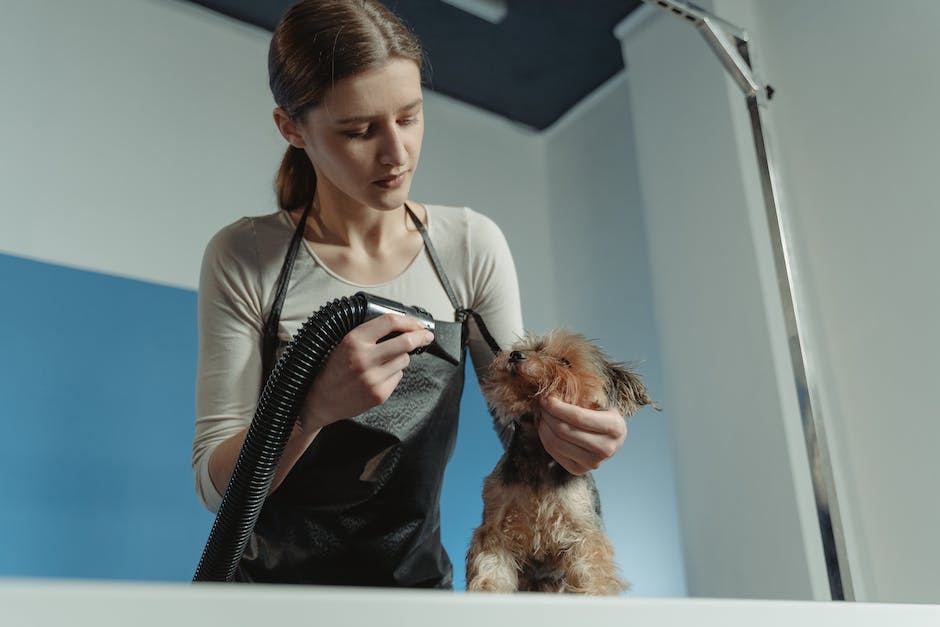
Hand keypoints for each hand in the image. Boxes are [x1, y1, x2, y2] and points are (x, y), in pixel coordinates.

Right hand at [299, 313, 433, 431]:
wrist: (319, 400)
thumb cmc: (332, 370)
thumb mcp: (343, 343)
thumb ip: (368, 334)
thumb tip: (401, 327)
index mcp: (354, 340)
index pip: (389, 322)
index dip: (408, 321)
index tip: (417, 323)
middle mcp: (364, 359)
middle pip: (406, 342)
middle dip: (420, 337)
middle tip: (426, 336)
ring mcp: (373, 378)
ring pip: (404, 360)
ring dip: (401, 357)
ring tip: (385, 360)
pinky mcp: (380, 394)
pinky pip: (398, 376)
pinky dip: (393, 373)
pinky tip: (378, 375)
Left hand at [537, 395, 627, 474]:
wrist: (612, 439)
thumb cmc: (604, 415)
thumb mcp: (601, 403)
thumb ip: (582, 398)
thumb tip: (552, 393)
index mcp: (614, 428)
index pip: (578, 417)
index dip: (558, 407)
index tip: (546, 399)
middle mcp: (606, 448)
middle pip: (564, 431)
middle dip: (548, 415)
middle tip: (542, 405)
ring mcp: (592, 463)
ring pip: (556, 443)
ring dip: (544, 426)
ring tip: (543, 415)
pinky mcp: (579, 470)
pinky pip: (554, 452)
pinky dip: (545, 438)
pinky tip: (545, 427)